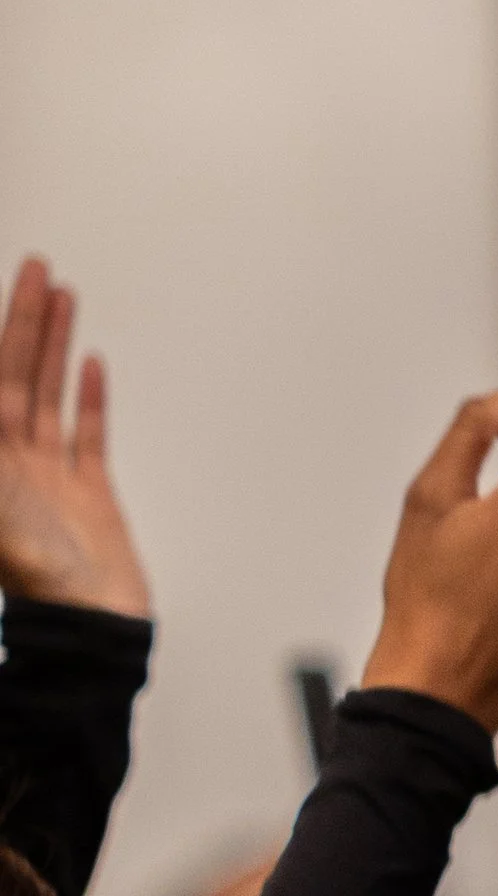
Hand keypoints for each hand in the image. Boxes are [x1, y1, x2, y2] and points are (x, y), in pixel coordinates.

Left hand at [0, 258, 150, 617]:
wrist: (91, 626)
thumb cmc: (36, 576)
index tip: (8, 287)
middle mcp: (13, 463)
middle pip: (16, 374)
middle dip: (25, 320)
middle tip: (36, 269)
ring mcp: (51, 479)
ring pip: (50, 396)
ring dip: (55, 346)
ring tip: (63, 298)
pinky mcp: (90, 498)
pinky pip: (88, 436)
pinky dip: (89, 399)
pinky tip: (90, 367)